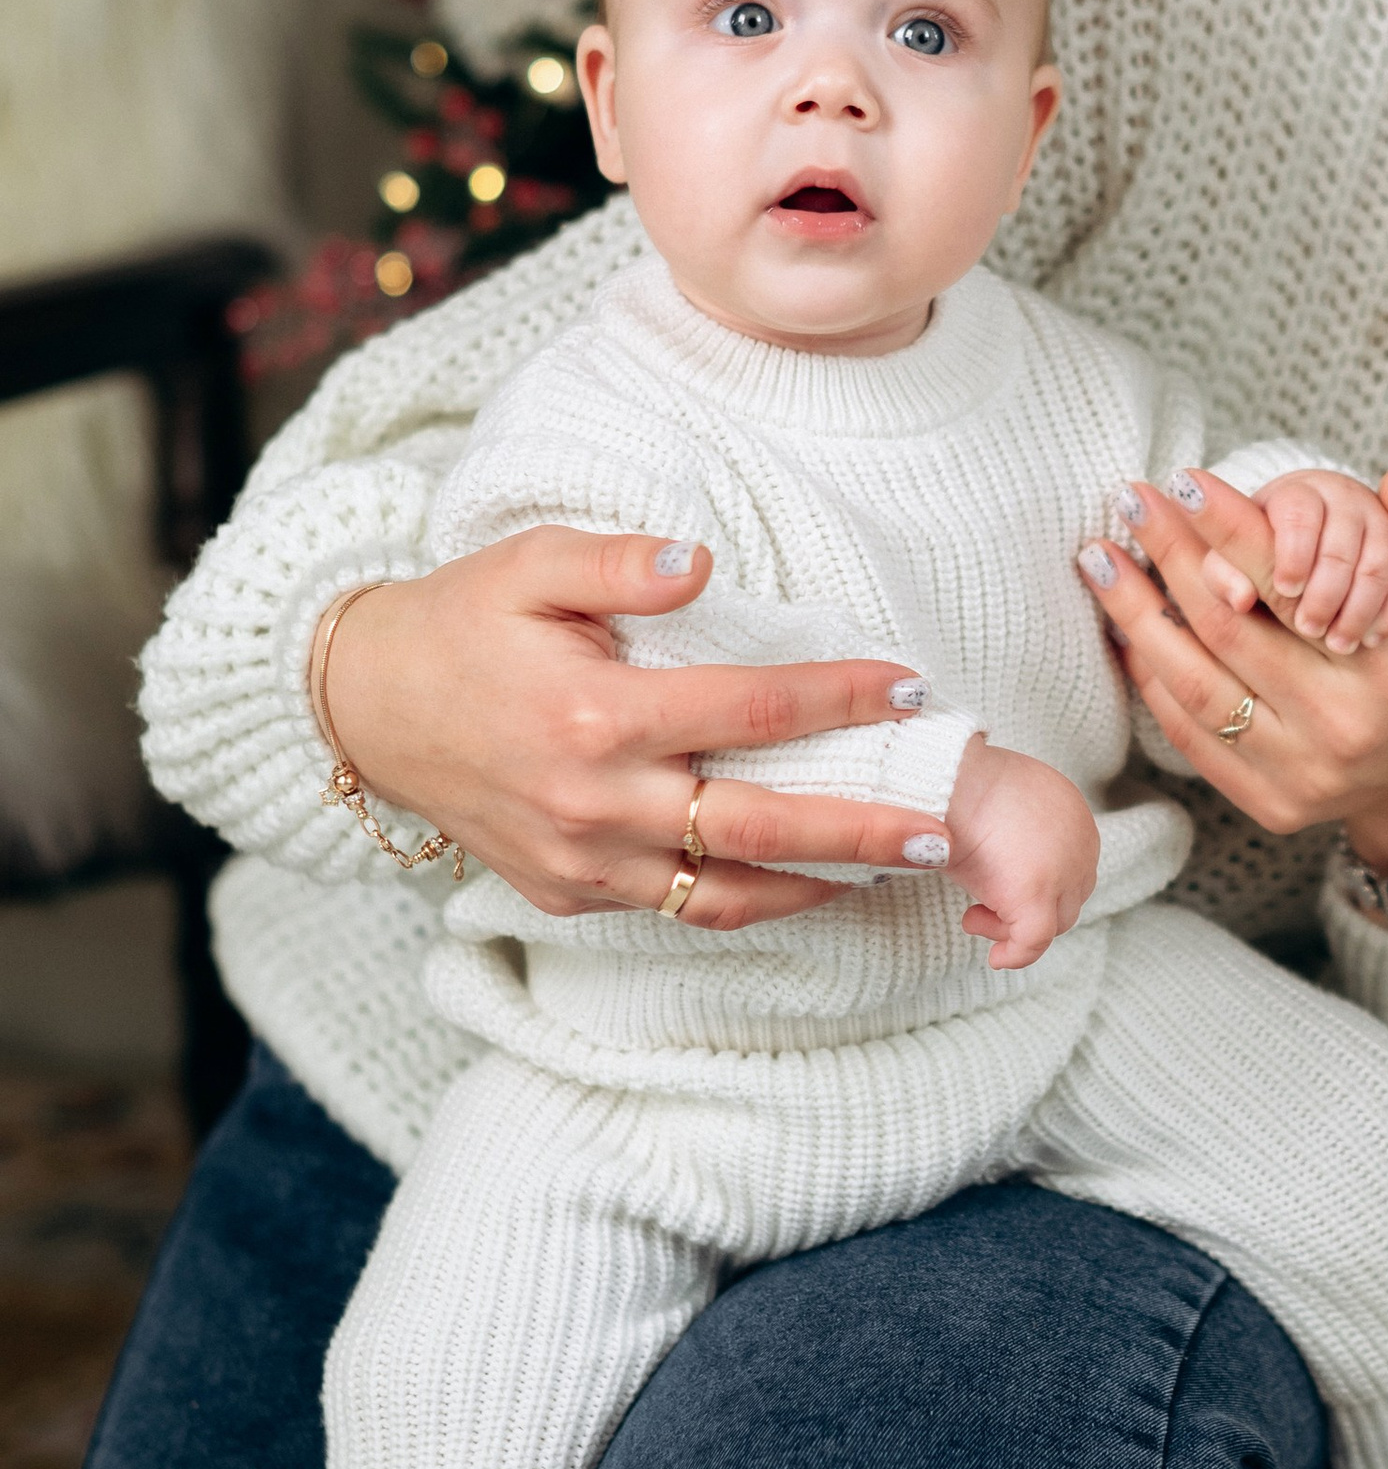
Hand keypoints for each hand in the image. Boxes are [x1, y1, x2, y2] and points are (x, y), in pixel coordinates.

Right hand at [322, 531, 951, 928]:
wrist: (366, 709)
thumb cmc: (463, 622)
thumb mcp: (528, 563)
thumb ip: (618, 562)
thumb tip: (701, 561)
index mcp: (594, 717)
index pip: (750, 711)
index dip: (839, 699)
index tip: (911, 686)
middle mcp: (595, 804)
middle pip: (760, 826)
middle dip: (861, 829)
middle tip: (942, 828)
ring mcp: (582, 863)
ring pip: (727, 892)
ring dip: (819, 884)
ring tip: (895, 869)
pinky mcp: (570, 895)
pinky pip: (678, 908)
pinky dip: (750, 900)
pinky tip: (807, 880)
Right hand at [943, 735, 1100, 967]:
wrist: (947, 778)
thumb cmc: (959, 785)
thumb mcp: (1001, 802)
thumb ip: (1016, 831)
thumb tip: (999, 855)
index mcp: (1073, 815)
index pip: (1068, 868)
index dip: (1037, 887)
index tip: (996, 889)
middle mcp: (1081, 842)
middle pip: (1066, 897)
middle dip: (1025, 910)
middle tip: (978, 910)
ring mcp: (1064, 871)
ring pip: (1052, 921)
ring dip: (1012, 926)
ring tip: (972, 918)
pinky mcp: (1037, 896)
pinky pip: (1033, 941)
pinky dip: (1016, 954)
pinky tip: (996, 958)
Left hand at [1079, 466, 1387, 871]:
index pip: (1290, 582)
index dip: (1230, 526)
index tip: (1184, 481)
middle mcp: (1346, 724)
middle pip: (1228, 626)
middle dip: (1168, 556)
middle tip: (1130, 503)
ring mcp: (1305, 774)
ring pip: (1194, 686)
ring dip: (1136, 617)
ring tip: (1101, 562)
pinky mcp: (1272, 806)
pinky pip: (1191, 736)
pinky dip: (1152, 680)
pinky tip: (1128, 630)